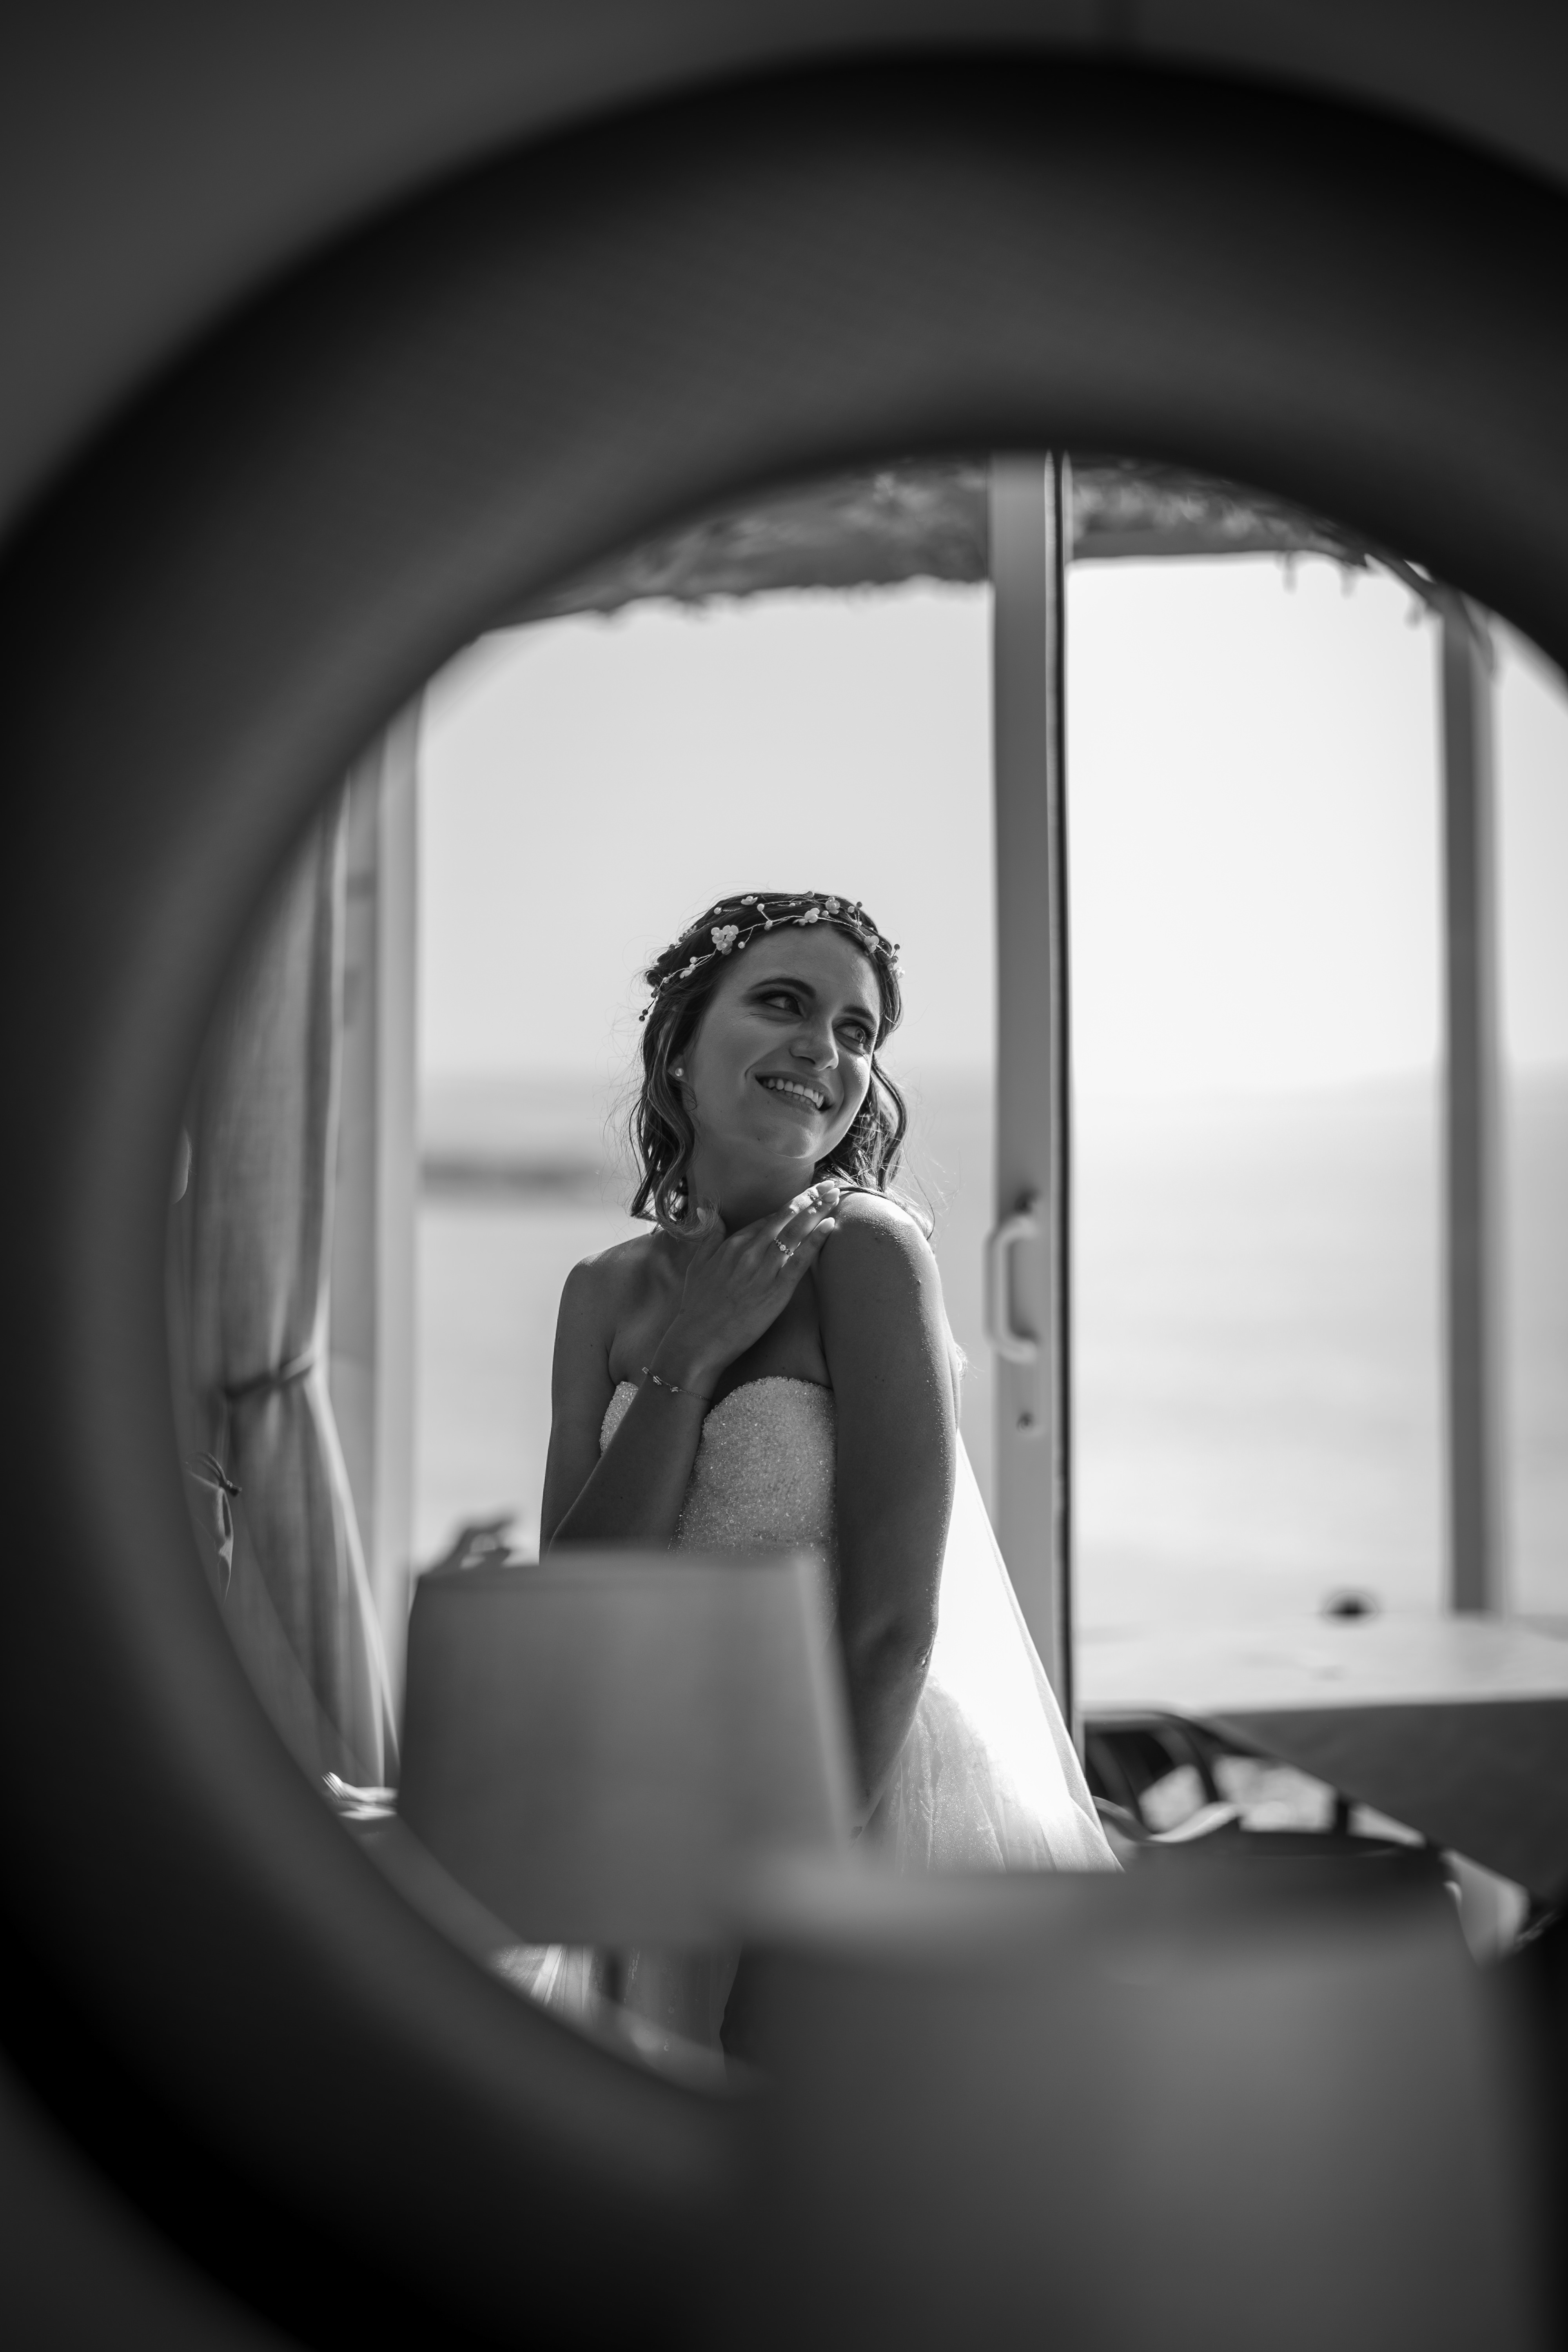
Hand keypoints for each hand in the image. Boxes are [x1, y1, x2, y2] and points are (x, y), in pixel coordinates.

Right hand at [654, 1182, 840, 1391]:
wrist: (698, 1339)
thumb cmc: (698, 1306)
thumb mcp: (697, 1264)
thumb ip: (709, 1235)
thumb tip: (707, 1210)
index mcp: (734, 1244)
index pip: (769, 1218)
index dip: (792, 1204)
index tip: (809, 1193)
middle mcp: (751, 1251)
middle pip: (786, 1218)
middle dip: (811, 1199)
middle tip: (830, 1185)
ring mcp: (765, 1270)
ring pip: (796, 1233)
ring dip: (818, 1212)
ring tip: (836, 1196)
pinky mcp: (777, 1290)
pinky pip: (801, 1260)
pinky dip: (816, 1240)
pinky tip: (830, 1225)